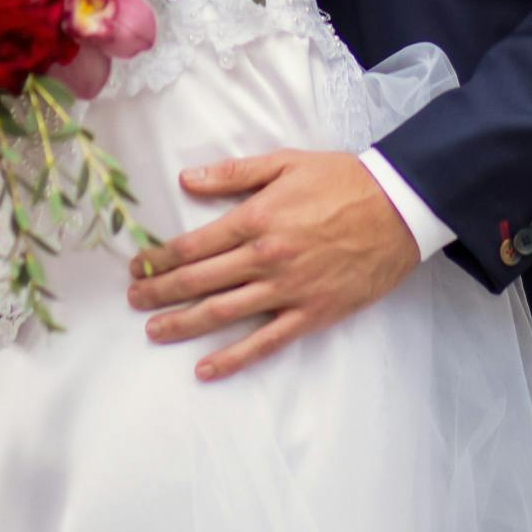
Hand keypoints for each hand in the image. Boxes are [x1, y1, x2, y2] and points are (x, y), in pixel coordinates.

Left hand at [123, 149, 419, 381]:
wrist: (398, 209)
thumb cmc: (342, 181)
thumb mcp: (286, 163)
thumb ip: (233, 174)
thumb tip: (187, 179)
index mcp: (256, 218)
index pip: (193, 245)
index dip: (159, 259)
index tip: (138, 266)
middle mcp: (265, 258)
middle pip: (199, 281)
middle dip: (160, 293)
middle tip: (133, 301)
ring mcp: (288, 290)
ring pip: (223, 313)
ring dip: (183, 325)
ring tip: (154, 331)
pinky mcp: (311, 314)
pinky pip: (265, 342)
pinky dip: (233, 358)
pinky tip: (206, 369)